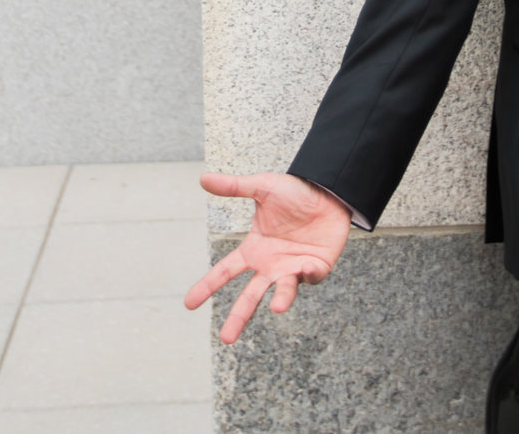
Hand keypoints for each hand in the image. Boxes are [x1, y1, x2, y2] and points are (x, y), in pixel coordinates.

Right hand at [184, 172, 351, 343]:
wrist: (329, 192)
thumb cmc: (295, 193)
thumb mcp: (262, 187)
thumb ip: (234, 186)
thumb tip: (203, 178)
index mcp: (253, 250)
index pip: (225, 272)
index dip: (207, 287)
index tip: (189, 304)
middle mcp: (270, 265)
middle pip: (250, 297)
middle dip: (238, 318)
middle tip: (225, 340)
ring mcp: (292, 269)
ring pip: (283, 292)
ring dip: (282, 300)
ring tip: (278, 309)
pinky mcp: (316, 268)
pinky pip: (310, 276)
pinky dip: (308, 274)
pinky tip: (306, 265)